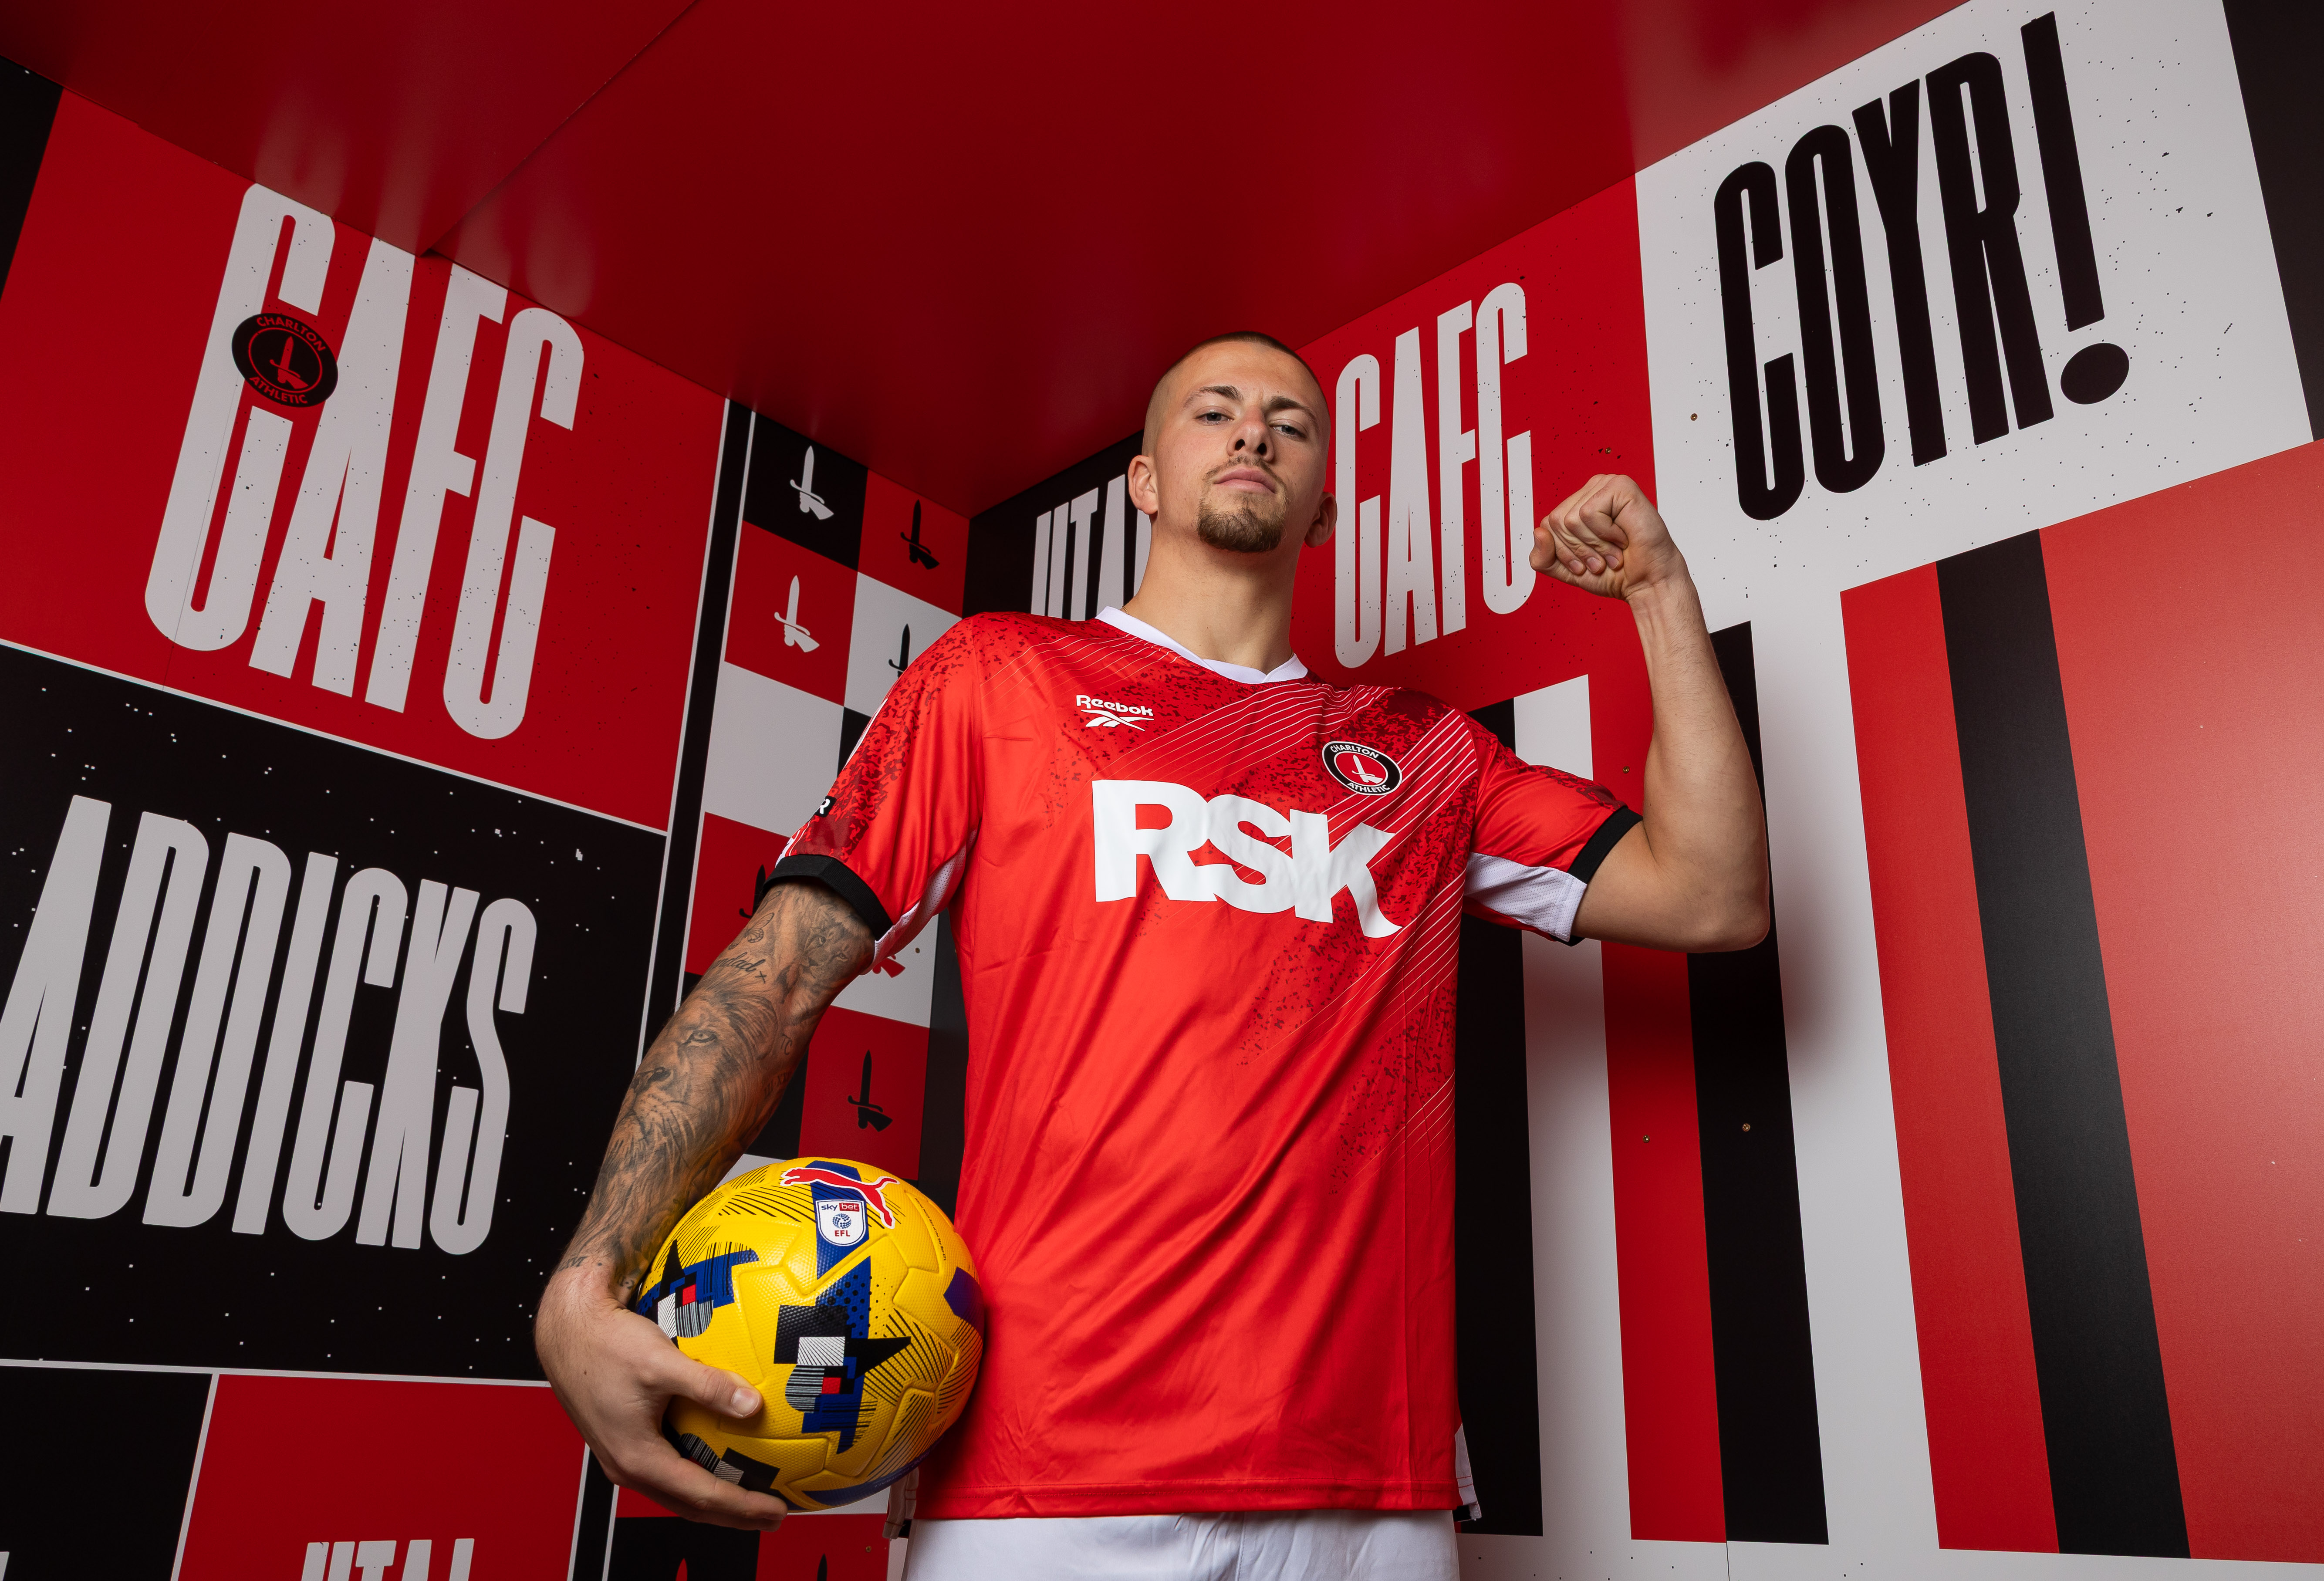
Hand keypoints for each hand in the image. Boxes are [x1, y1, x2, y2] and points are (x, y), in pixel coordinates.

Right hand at [537, 1271, 789, 1529]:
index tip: (777, 1511)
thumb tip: (753, 1405)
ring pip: (677, 1490)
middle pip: (689, 1504)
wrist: (567, 1330)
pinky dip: (698, 1473)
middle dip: (734, 1515)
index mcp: (637, 1457)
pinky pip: (668, 1469)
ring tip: (753, 1495)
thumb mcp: (661, 1361)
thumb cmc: (606, 1344)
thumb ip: (708, 1386)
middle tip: (775, 1516)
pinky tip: (720, 1459)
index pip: (700, 1495)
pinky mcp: (624, 1440)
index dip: (742, 1507)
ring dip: (716, 1498)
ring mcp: (623, 1456)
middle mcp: (628, 1466)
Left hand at [1531, 473, 1683, 601]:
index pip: (1547, 525)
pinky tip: (1622, 537)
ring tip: (1613, 551)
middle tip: (1601, 560)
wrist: (1646, 582)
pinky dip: (1606, 534)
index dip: (1564, 552)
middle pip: (1556, 521)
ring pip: (1571, 519)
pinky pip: (1590, 513)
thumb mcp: (1566, 570)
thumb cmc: (1614, 573)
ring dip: (1594, 545)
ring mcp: (1605, 485)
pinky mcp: (1620, 486)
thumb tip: (1538, 532)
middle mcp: (1590, 490)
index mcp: (1577, 504)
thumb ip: (1542, 558)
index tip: (1587, 564)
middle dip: (1578, 550)